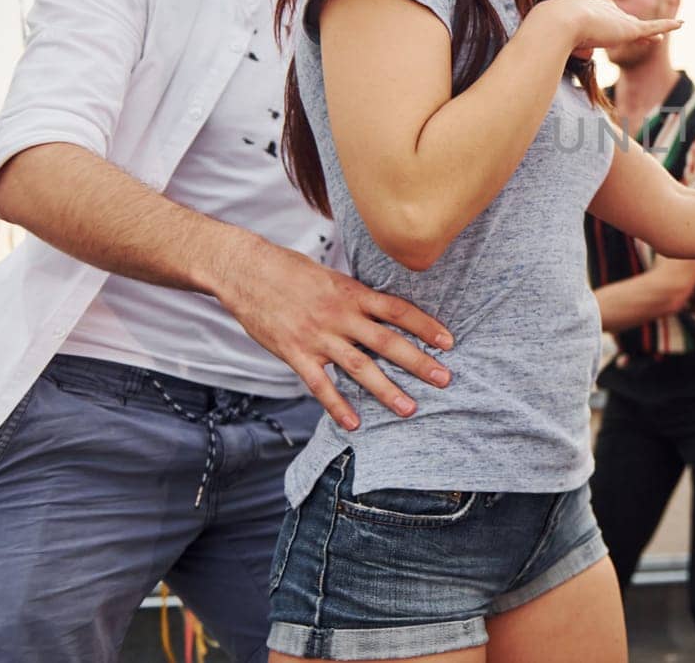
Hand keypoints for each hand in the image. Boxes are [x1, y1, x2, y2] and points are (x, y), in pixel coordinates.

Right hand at [214, 237, 453, 429]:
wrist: (246, 271)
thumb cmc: (290, 271)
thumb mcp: (331, 277)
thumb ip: (356, 297)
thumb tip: (383, 311)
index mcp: (352, 294)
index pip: (398, 310)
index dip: (426, 326)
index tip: (449, 342)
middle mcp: (340, 316)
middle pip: (387, 342)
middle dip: (418, 362)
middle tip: (444, 379)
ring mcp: (318, 337)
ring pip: (360, 367)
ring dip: (387, 389)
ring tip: (409, 408)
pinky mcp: (295, 354)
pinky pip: (320, 385)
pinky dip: (338, 405)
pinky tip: (354, 423)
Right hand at [540, 0, 679, 60]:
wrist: (558, 23)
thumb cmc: (552, 32)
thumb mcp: (561, 40)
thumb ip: (569, 47)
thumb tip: (574, 56)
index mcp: (587, 8)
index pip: (604, 15)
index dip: (612, 21)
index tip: (616, 24)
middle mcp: (604, 9)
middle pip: (624, 19)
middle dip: (633, 26)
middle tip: (644, 31)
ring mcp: (617, 18)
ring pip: (640, 25)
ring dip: (654, 29)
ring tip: (668, 29)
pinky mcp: (629, 28)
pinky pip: (653, 25)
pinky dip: (667, 25)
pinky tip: (680, 24)